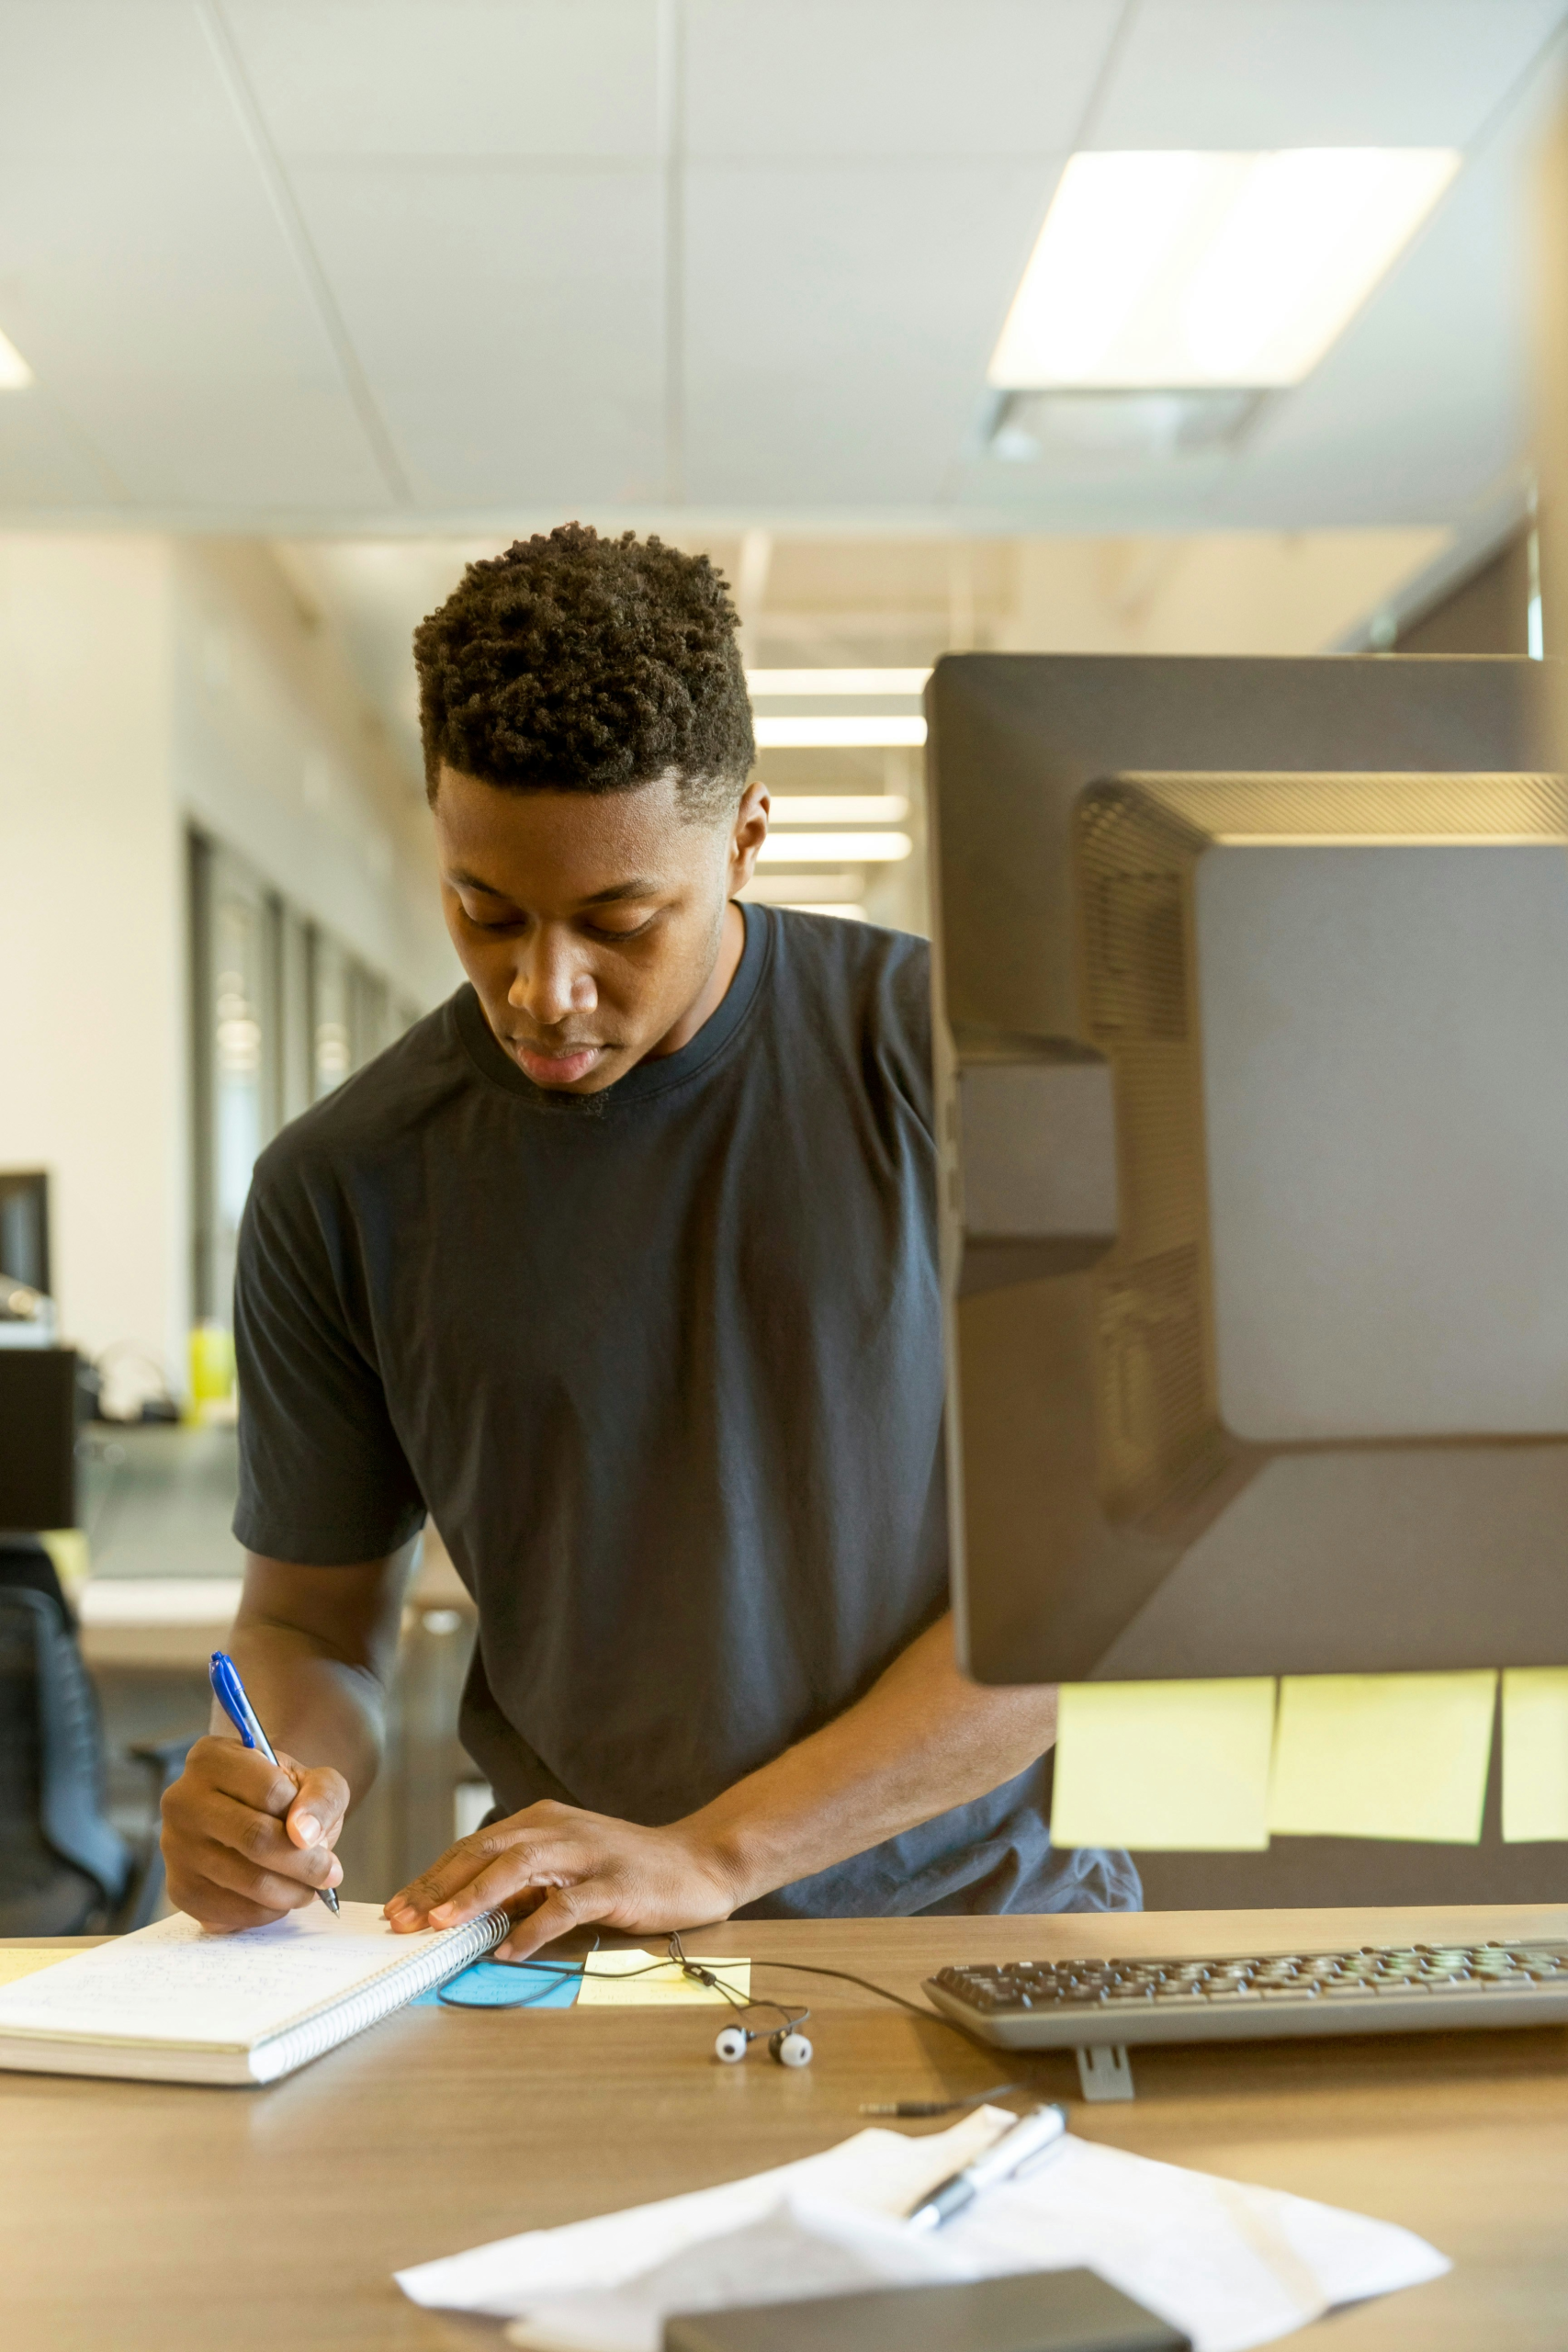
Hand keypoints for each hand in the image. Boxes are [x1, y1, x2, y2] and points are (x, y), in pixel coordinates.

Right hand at [160, 1734, 346, 1930]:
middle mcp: (181, 1799)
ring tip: (310, 1886)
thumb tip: (304, 1834)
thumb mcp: (316, 1781)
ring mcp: (175, 1846)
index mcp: (211, 1757)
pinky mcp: (178, 1889)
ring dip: (291, 1891)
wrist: (256, 1817)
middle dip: (305, 1863)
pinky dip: (267, 1912)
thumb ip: (321, 1797)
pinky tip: (281, 1898)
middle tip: (329, 1873)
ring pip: (246, 1879)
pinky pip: (230, 1912)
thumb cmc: (285, 1796)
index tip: (319, 1832)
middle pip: (255, 1838)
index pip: (269, 1790)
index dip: (303, 1815)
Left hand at [383, 1800, 740, 1958]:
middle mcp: (558, 1829)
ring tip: (444, 1926)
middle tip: (404, 1920)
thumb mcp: (567, 1865)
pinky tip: (509, 1949)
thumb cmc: (627, 1868)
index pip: (473, 1847)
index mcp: (541, 1820)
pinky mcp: (614, 1883)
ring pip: (519, 1868)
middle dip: (439, 1887)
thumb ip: (522, 1883)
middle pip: (485, 1852)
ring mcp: (587, 1854)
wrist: (699, 1861)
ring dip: (476, 1896)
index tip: (399, 1909)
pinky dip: (534, 1927)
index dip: (433, 1878)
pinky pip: (566, 1904)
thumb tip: (465, 1915)